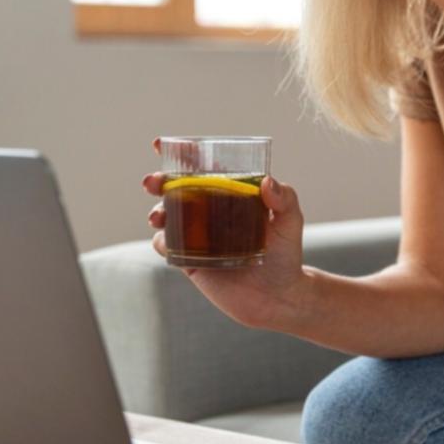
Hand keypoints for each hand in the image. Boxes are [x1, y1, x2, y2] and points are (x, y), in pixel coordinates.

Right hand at [143, 138, 309, 330]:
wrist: (278, 298)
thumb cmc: (286, 255)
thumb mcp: (290, 222)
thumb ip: (285, 199)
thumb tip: (268, 181)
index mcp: (229, 194)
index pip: (203, 169)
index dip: (182, 155)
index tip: (162, 145)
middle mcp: (209, 212)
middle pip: (176, 190)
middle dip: (158, 181)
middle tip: (153, 182)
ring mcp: (198, 236)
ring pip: (167, 216)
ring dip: (157, 211)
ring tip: (158, 216)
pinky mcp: (190, 261)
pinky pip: (168, 247)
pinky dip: (162, 241)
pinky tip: (167, 240)